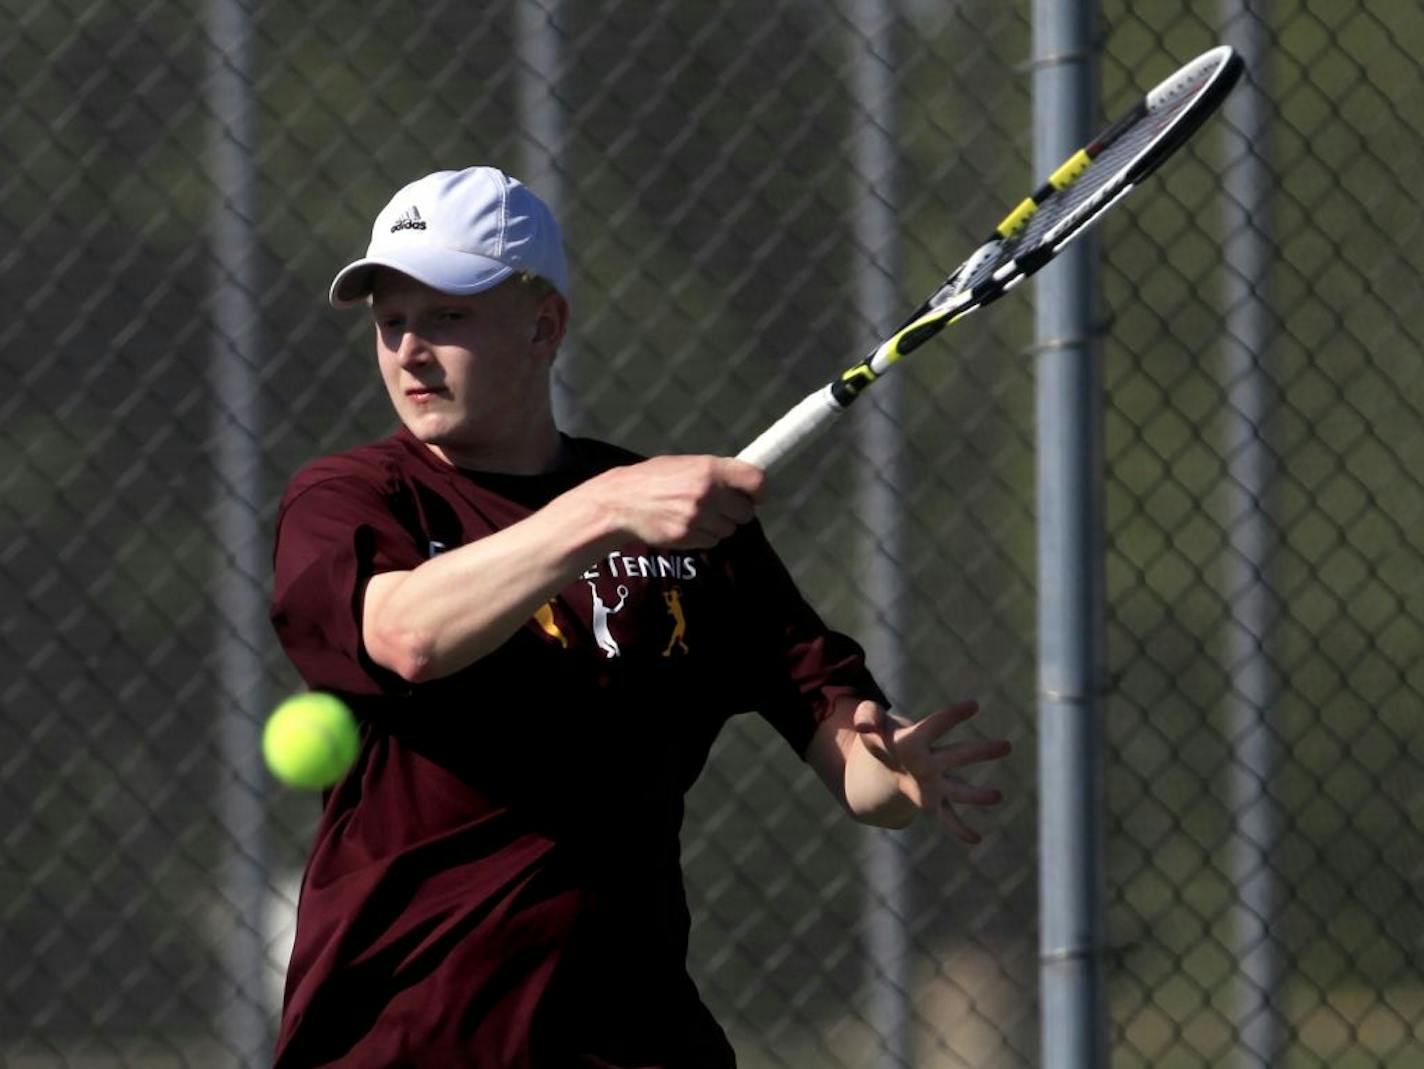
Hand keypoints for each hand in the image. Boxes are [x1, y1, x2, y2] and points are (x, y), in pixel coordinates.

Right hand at [587, 455, 764, 548]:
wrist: (621, 502)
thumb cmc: (655, 479)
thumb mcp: (685, 464)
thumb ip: (716, 472)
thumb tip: (747, 483)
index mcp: (709, 468)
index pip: (756, 480)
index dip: (760, 491)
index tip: (758, 496)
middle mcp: (707, 491)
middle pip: (746, 512)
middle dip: (736, 511)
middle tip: (720, 506)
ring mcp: (697, 516)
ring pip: (729, 529)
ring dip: (718, 525)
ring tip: (696, 514)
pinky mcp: (687, 536)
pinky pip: (712, 541)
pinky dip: (704, 536)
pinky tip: (686, 525)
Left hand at [853, 699, 1010, 844]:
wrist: (886, 764)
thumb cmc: (883, 739)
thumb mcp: (869, 723)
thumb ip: (866, 715)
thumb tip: (865, 723)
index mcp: (917, 738)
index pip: (936, 725)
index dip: (952, 715)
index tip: (974, 705)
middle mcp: (932, 760)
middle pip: (958, 754)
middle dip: (981, 751)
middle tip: (1007, 746)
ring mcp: (935, 782)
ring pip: (959, 788)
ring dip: (977, 795)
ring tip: (998, 797)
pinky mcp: (932, 802)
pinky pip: (947, 817)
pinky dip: (959, 829)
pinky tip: (975, 839)